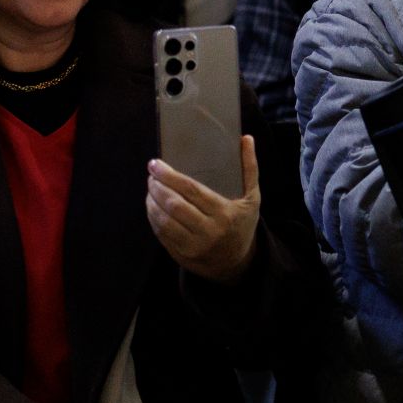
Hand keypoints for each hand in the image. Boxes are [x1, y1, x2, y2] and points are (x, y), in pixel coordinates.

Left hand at [147, 136, 261, 283]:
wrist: (237, 264)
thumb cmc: (243, 224)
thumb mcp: (253, 198)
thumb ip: (250, 168)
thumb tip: (246, 138)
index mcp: (224, 213)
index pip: (191, 190)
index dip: (170, 176)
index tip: (156, 164)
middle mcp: (208, 231)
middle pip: (174, 205)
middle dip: (157, 187)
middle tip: (151, 174)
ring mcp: (193, 245)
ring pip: (163, 220)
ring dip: (151, 202)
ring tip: (150, 187)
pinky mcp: (180, 255)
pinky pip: (160, 233)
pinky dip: (152, 217)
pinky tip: (151, 205)